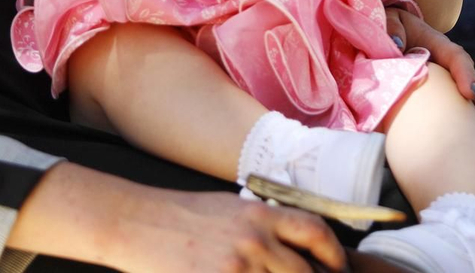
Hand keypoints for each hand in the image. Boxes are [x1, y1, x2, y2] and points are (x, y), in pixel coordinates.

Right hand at [122, 189, 346, 272]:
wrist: (137, 223)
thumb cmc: (182, 216)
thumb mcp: (230, 207)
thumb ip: (265, 224)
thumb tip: (296, 248)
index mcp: (260, 213)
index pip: (316, 232)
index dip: (334, 255)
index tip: (336, 268)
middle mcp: (254, 238)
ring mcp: (236, 266)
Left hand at [384, 8, 474, 132]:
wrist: (388, 31)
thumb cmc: (391, 26)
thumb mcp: (391, 20)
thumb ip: (393, 28)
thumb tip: (396, 43)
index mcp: (437, 44)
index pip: (457, 58)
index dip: (465, 74)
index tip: (470, 94)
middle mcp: (448, 62)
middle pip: (474, 79)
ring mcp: (447, 78)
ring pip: (472, 94)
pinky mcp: (441, 92)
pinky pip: (456, 105)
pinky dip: (467, 119)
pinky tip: (473, 137)